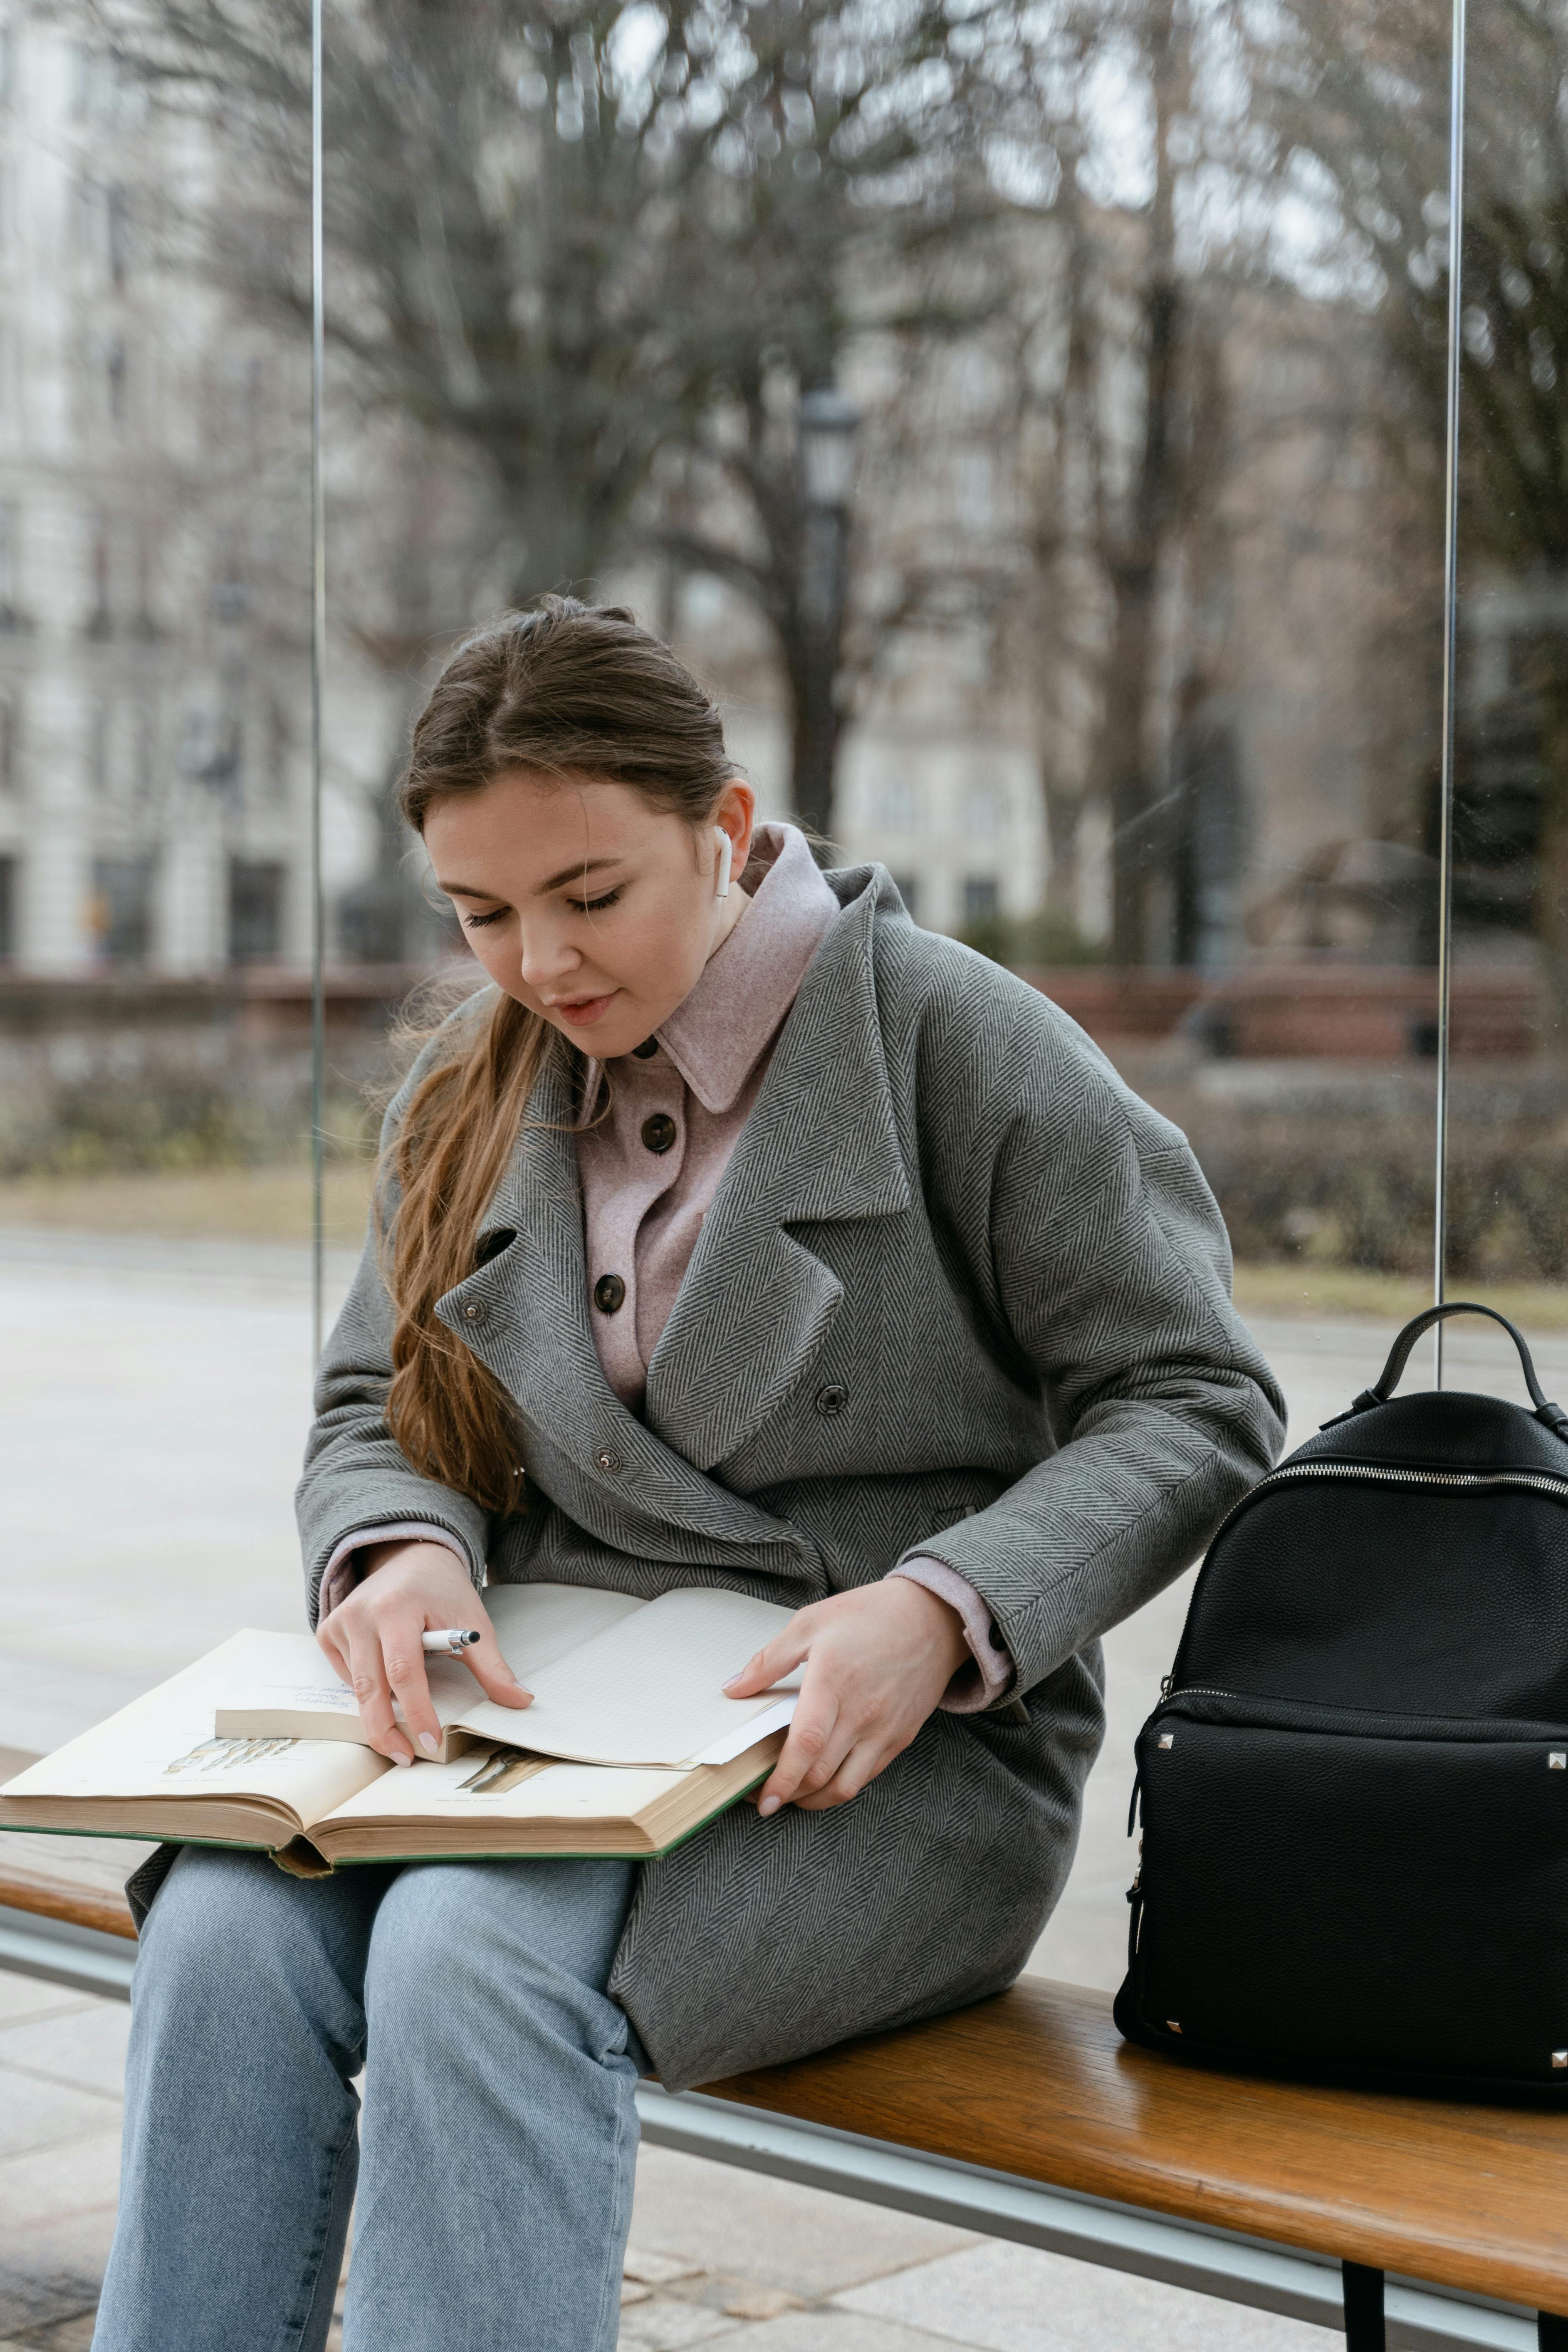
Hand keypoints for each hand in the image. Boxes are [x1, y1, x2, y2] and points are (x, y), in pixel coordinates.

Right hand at [317, 1540, 530, 1765]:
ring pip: (356, 1686)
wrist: (410, 1557)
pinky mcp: (329, 1631)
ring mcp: (341, 1622)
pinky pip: (345, 1676)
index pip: (405, 1671)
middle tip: (406, 1758)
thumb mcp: (473, 1622)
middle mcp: (362, 1613)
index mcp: (398, 1607)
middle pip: (370, 1686)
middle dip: (386, 1730)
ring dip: (377, 1714)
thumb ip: (493, 1666)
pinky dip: (365, 1690)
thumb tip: (520, 1701)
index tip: (432, 1743)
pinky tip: (384, 1686)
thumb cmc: (442, 1591)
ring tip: (399, 1737)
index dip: (418, 1712)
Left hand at [723, 1579, 968, 1815]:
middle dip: (786, 1795)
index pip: (804, 1744)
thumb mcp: (811, 1622)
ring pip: (844, 1786)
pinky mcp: (900, 1737)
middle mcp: (861, 1712)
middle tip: (763, 1797)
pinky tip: (823, 1781)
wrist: (934, 1618)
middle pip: (819, 1773)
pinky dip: (840, 1787)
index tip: (760, 1798)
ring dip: (812, 1800)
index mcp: (833, 1681)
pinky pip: (867, 1776)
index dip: (779, 1778)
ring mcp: (884, 1729)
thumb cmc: (870, 1615)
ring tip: (791, 1796)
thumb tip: (734, 1688)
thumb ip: (769, 1659)